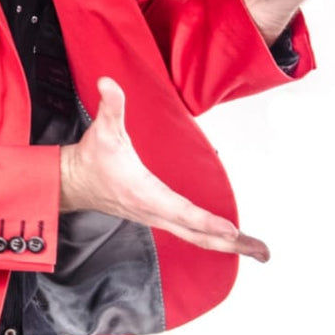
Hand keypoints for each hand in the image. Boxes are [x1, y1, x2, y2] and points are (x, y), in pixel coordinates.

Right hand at [60, 77, 268, 260]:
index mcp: (144, 193)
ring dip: (226, 244)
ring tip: (257, 249)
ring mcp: (156, 218)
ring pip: (195, 236)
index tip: (231, 229)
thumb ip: (111, 106)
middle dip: (230, 243)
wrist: (72, 183)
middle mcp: (153, 211)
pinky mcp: (157, 218)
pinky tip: (229, 240)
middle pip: (196, 234)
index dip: (206, 221)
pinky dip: (211, 238)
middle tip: (262, 251)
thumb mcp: (102, 130)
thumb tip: (108, 83)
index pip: (181, 211)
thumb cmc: (91, 159)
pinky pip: (189, 232)